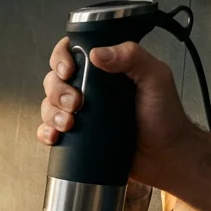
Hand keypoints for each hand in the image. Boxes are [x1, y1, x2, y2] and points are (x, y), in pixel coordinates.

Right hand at [36, 39, 199, 183]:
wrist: (165, 156)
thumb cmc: (165, 117)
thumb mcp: (156, 78)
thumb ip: (133, 57)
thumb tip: (97, 54)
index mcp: (106, 69)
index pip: (73, 53)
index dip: (61, 58)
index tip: (68, 70)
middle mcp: (90, 89)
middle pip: (55, 79)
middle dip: (58, 90)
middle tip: (76, 103)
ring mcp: (81, 113)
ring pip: (49, 104)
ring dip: (52, 112)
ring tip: (69, 122)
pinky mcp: (77, 137)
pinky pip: (49, 129)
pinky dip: (46, 132)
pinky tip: (55, 136)